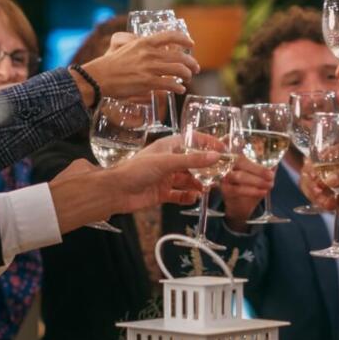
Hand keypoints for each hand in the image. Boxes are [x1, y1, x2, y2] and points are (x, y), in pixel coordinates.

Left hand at [48, 151, 216, 232]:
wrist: (116, 192)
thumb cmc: (136, 170)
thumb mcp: (167, 162)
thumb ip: (192, 160)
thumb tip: (215, 156)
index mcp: (167, 147)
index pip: (191, 141)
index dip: (207, 143)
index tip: (223, 149)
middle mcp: (167, 161)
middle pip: (192, 163)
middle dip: (205, 168)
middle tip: (220, 174)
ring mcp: (165, 178)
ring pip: (187, 180)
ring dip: (198, 184)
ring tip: (208, 188)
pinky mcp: (161, 193)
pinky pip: (179, 195)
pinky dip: (187, 197)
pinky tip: (194, 198)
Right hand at [83, 31, 199, 98]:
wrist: (99, 77)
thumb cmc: (111, 64)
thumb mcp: (126, 48)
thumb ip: (141, 48)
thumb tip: (155, 52)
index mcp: (144, 42)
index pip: (170, 36)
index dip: (184, 39)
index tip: (191, 44)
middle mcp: (149, 53)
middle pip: (180, 56)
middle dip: (191, 63)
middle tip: (195, 68)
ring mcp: (149, 68)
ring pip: (178, 70)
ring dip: (187, 75)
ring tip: (187, 79)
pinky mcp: (147, 83)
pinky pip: (170, 84)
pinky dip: (178, 88)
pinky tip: (180, 90)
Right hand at [220, 156, 274, 229]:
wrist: (241, 203)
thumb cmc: (251, 184)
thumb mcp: (260, 172)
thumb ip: (267, 164)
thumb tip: (277, 159)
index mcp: (235, 155)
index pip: (241, 148)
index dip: (252, 149)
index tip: (266, 154)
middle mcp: (226, 163)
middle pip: (240, 161)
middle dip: (258, 169)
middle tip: (271, 175)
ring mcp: (224, 176)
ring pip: (239, 176)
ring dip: (257, 181)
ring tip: (269, 184)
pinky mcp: (225, 189)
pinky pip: (238, 190)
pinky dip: (252, 191)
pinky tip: (263, 192)